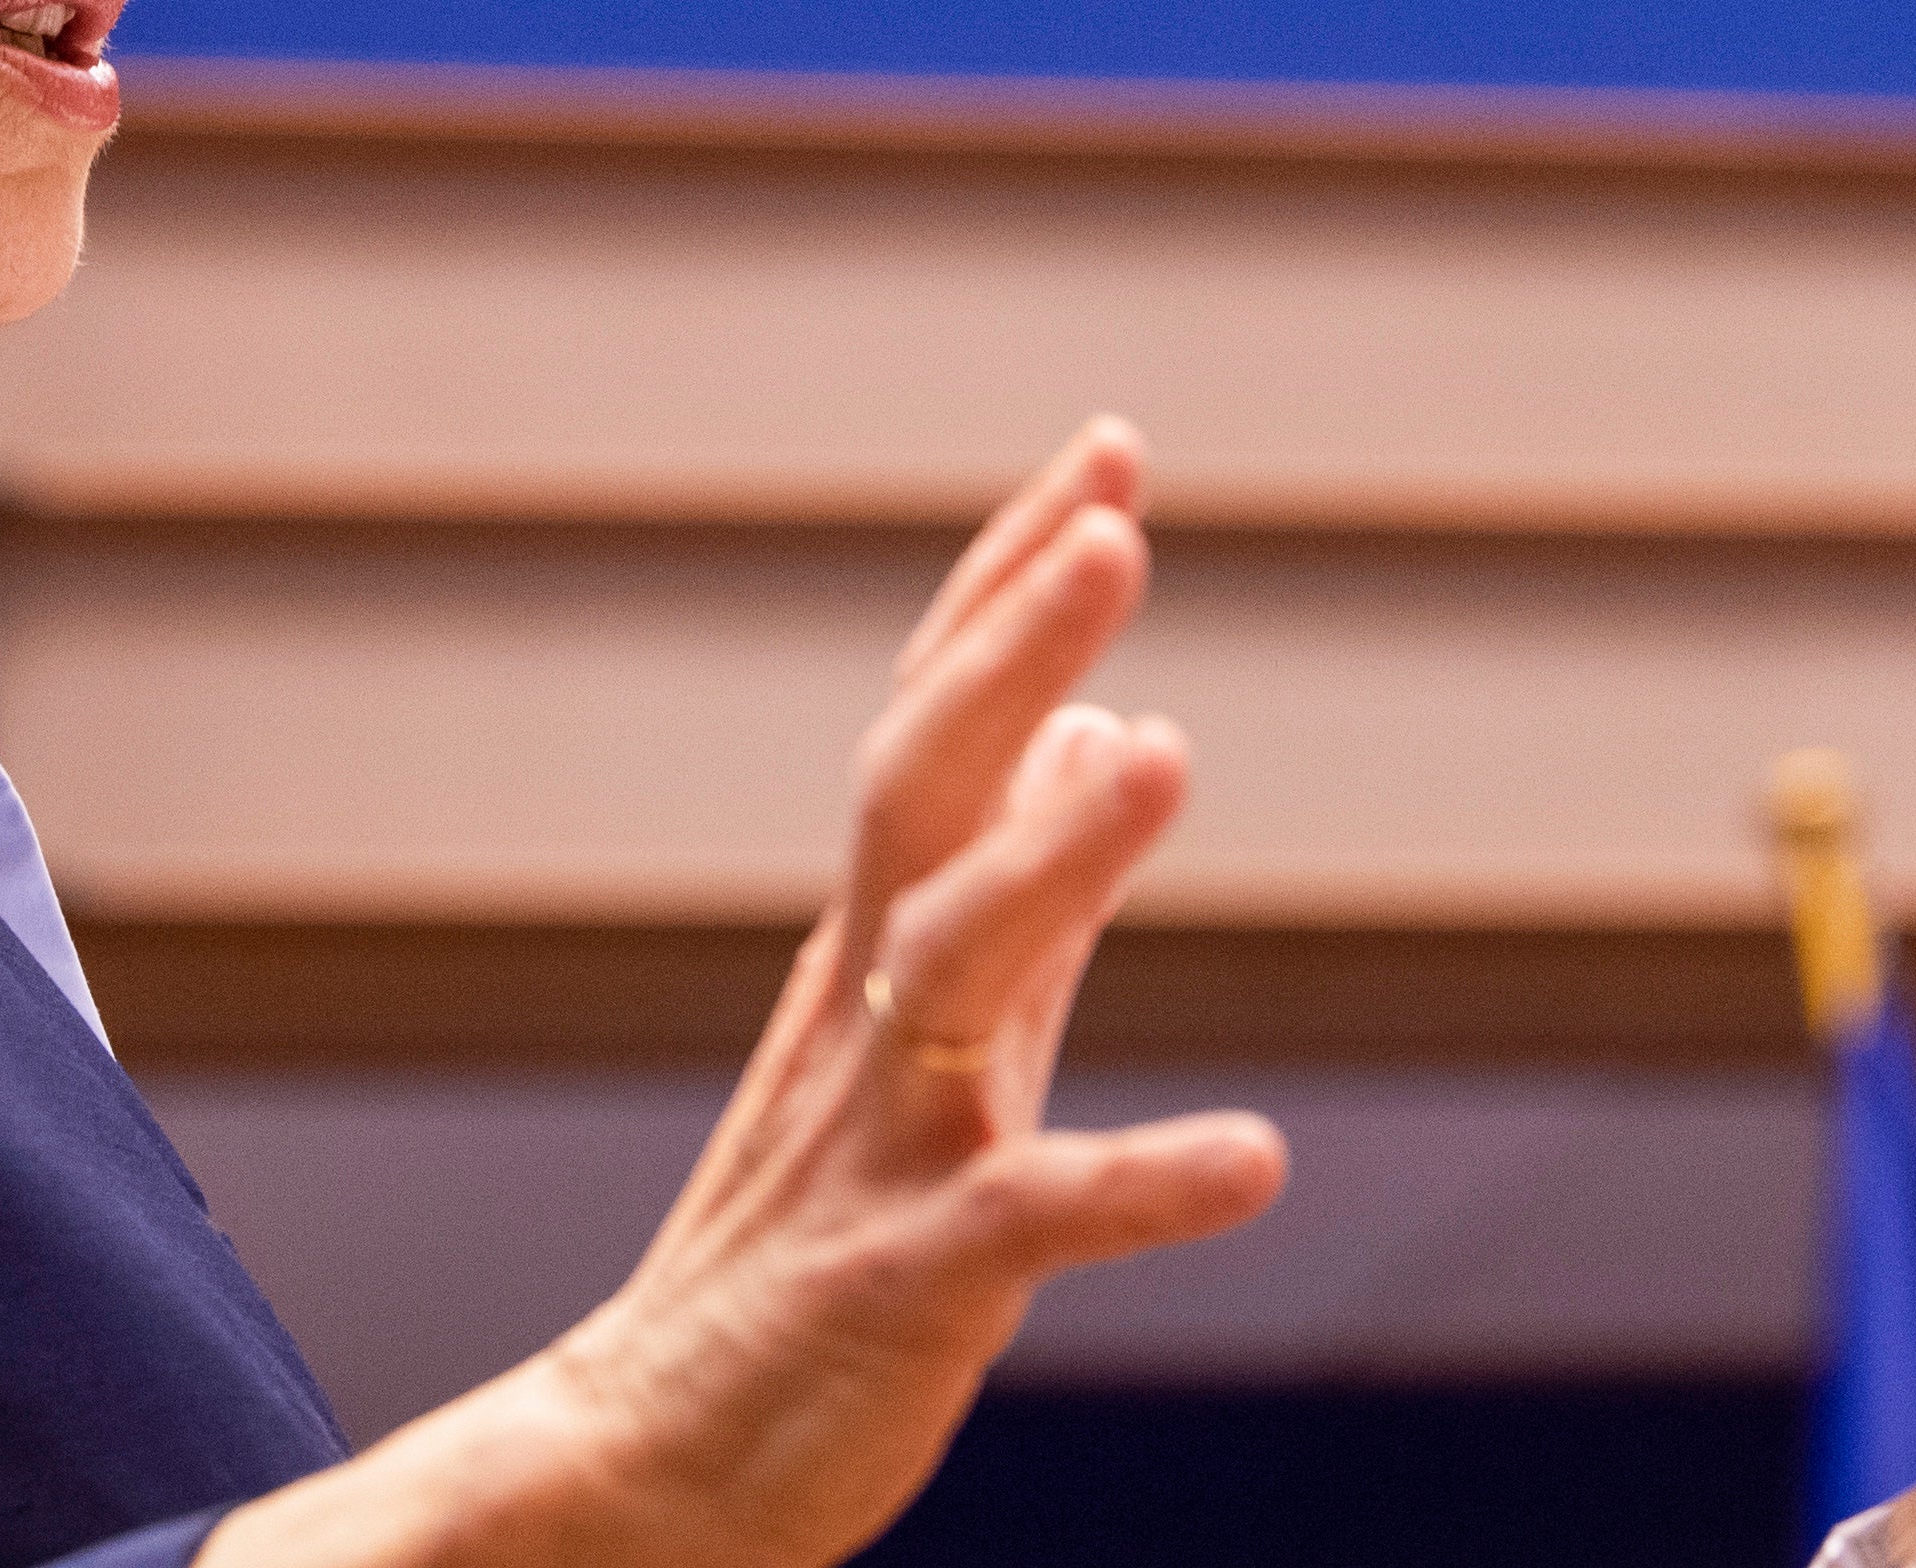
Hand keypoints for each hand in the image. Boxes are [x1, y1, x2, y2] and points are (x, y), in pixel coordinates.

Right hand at [202, 421, 1285, 1567]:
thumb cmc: (806, 1248)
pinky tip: (1258, 1159)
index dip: (1012, 586)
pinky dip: (1139, 1182)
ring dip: (1053, 858)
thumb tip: (1114, 723)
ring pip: (954, 969)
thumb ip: (1038, 897)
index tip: (1109, 450)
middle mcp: (866, 1014)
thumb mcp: (928, 1041)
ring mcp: (878, 1143)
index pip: (938, 721)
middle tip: (1116, 523)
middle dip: (1009, 650)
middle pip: (918, 792)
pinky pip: (1025, 1218)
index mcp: (876, 948)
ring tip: (1168, 754)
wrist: (658, 1467)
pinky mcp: (905, 1283)